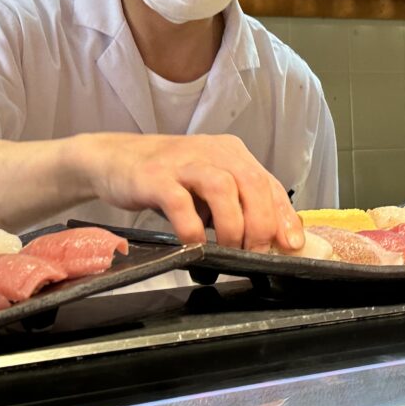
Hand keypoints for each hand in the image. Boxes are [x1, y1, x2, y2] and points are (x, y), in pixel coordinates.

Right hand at [77, 132, 303, 251]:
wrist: (113, 159)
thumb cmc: (165, 179)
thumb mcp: (206, 187)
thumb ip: (234, 205)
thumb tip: (268, 242)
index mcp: (230, 152)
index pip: (268, 182)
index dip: (284, 216)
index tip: (291, 246)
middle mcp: (211, 151)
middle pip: (251, 184)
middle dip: (261, 225)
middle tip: (256, 254)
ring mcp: (182, 162)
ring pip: (222, 187)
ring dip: (232, 225)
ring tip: (228, 250)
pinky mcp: (155, 177)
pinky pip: (180, 203)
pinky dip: (192, 228)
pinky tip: (193, 245)